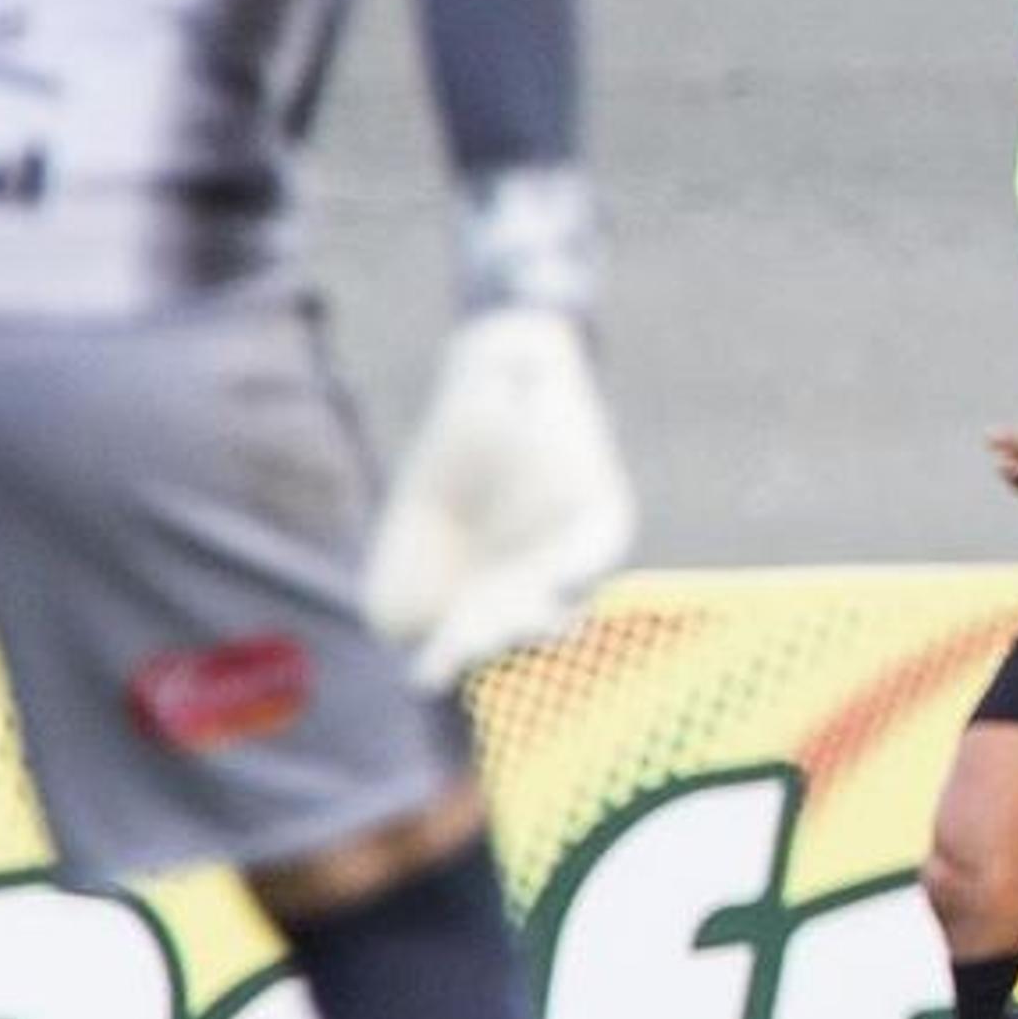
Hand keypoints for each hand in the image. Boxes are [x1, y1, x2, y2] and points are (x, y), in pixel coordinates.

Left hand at [363, 308, 637, 692]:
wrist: (477, 422)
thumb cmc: (517, 397)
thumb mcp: (525, 374)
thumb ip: (531, 371)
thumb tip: (528, 347)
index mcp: (591, 520)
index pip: (594, 553)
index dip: (581, 572)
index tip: (562, 582)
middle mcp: (556, 570)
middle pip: (550, 611)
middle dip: (526, 626)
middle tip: (500, 632)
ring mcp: (508, 595)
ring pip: (499, 636)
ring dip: (480, 650)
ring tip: (450, 664)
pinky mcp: (454, 608)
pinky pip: (447, 638)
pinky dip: (437, 657)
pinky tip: (423, 671)